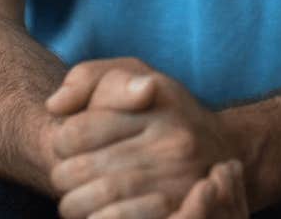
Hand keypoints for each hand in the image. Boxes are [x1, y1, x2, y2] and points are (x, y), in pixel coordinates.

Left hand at [46, 59, 243, 218]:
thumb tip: (55, 105)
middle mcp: (172, 143)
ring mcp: (179, 182)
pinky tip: (100, 213)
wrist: (224, 148)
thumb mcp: (133, 76)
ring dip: (75, 204)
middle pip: (80, 171)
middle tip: (70, 175)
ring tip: (80, 196)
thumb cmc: (162, 111)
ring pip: (96, 202)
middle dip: (63, 176)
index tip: (71, 143)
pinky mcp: (180, 210)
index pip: (77, 131)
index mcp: (156, 105)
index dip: (61, 140)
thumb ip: (88, 78)